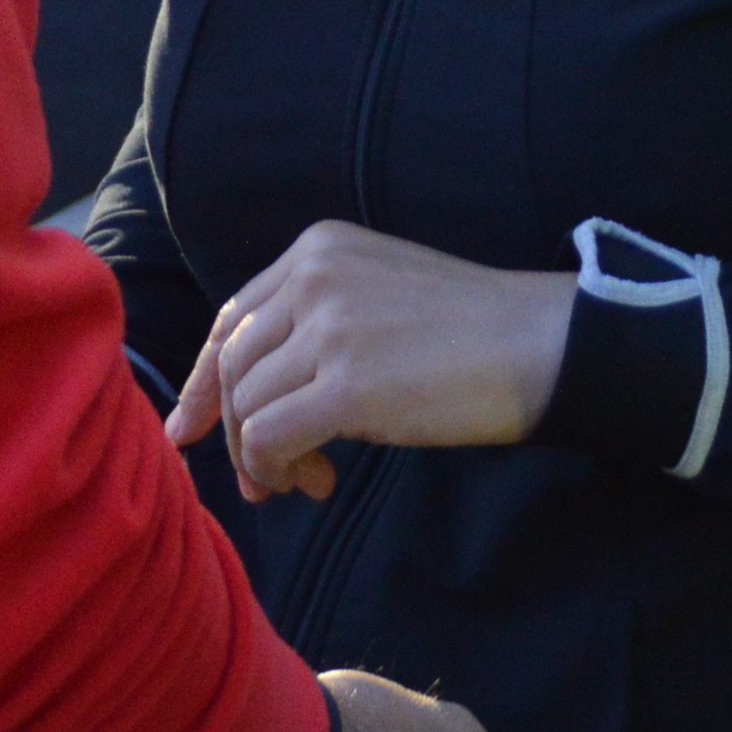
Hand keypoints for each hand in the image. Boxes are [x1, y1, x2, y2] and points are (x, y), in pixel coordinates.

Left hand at [170, 221, 575, 503]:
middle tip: (264, 479)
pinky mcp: (348, 384)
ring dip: (264, 457)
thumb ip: (315, 323)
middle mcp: (313, 277)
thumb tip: (252, 400)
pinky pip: (270, 435)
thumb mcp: (378, 294)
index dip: (204, 380)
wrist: (539, 344)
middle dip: (235, 430)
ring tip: (310, 479)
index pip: (234, 319)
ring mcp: (329, 328)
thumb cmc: (470, 331)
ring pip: (246, 404)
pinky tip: (313, 481)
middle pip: (232, 365)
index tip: (192, 427)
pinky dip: (277, 467)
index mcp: (318, 250)